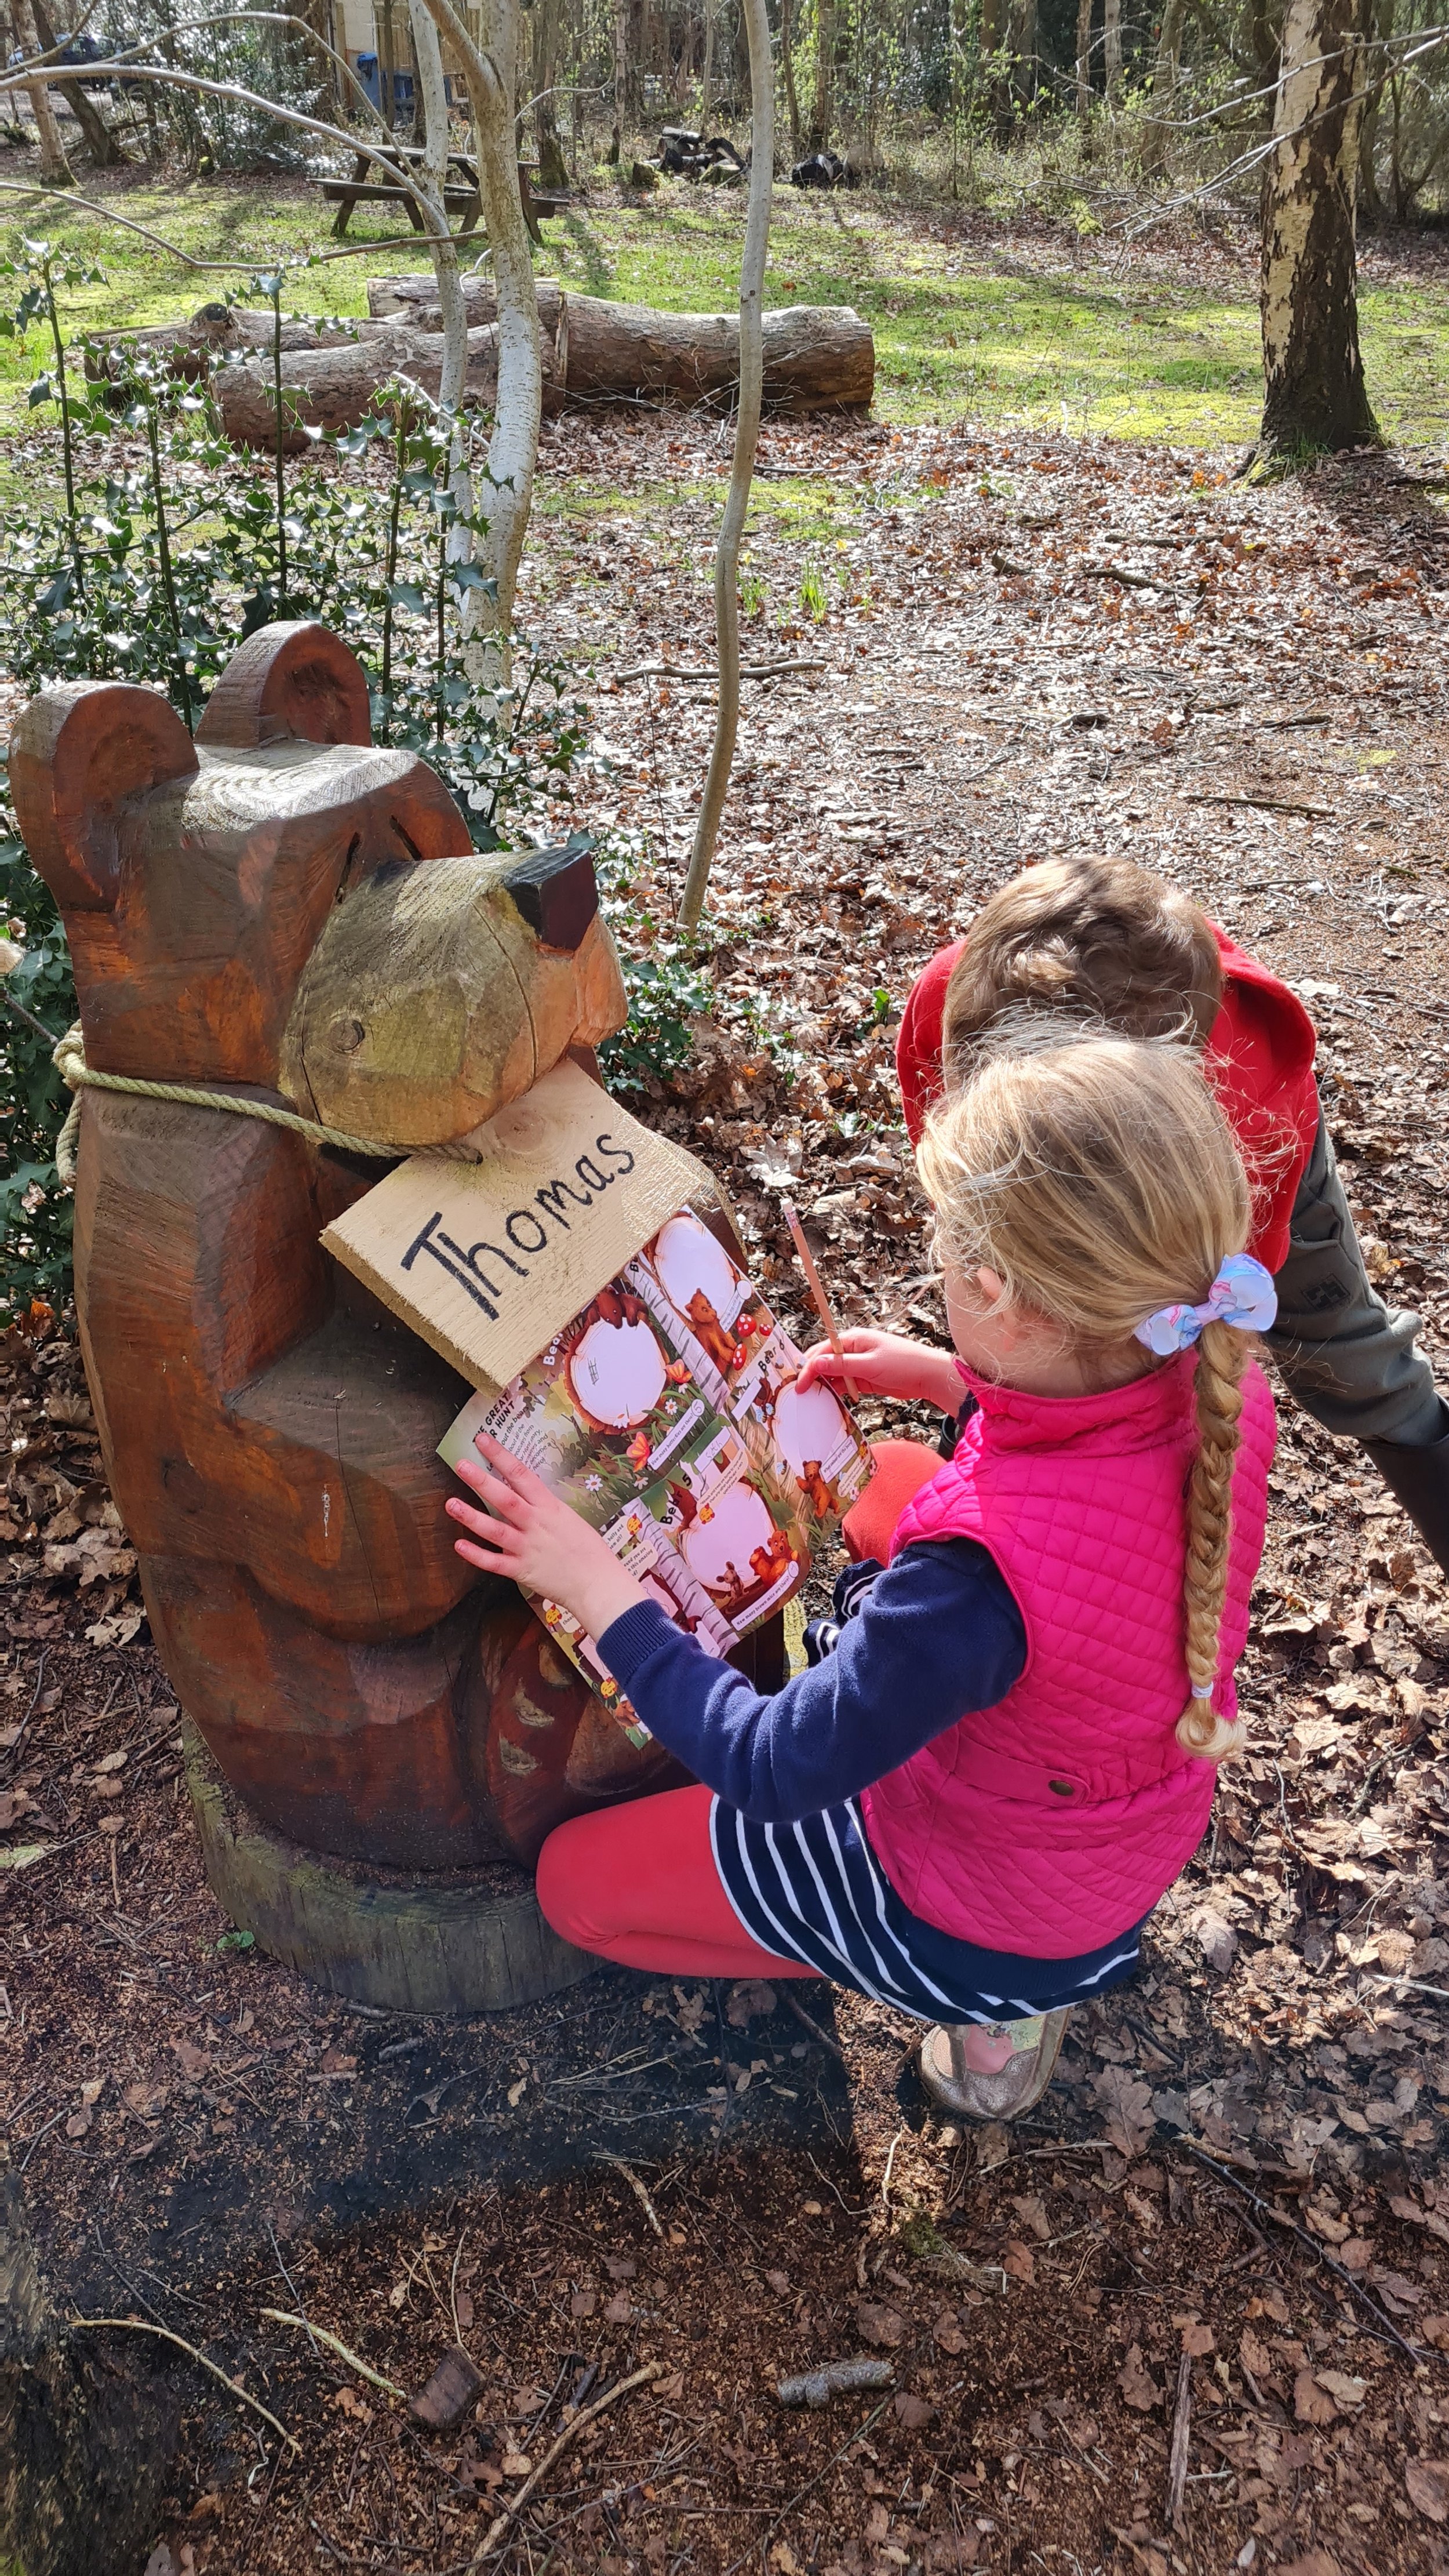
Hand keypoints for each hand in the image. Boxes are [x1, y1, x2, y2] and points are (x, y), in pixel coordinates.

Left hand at [446, 1433, 647, 1640]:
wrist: (598, 1583)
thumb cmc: (588, 1550)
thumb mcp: (569, 1518)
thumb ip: (545, 1507)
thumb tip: (523, 1490)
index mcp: (550, 1507)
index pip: (522, 1475)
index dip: (500, 1456)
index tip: (483, 1440)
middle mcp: (537, 1524)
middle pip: (505, 1499)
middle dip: (481, 1481)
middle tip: (460, 1465)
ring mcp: (527, 1548)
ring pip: (495, 1530)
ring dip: (471, 1517)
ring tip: (451, 1504)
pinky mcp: (522, 1571)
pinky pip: (495, 1563)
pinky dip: (476, 1555)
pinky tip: (459, 1545)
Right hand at [796, 1328, 961, 1412]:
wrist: (929, 1376)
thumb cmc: (904, 1364)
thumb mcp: (870, 1365)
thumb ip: (842, 1365)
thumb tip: (816, 1363)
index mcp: (854, 1338)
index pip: (823, 1351)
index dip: (808, 1367)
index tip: (799, 1383)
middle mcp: (853, 1349)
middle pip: (824, 1361)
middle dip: (811, 1374)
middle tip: (798, 1391)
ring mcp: (858, 1364)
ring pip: (832, 1373)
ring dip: (822, 1384)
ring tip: (809, 1399)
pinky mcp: (864, 1378)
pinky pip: (844, 1383)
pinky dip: (836, 1391)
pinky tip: (828, 1400)